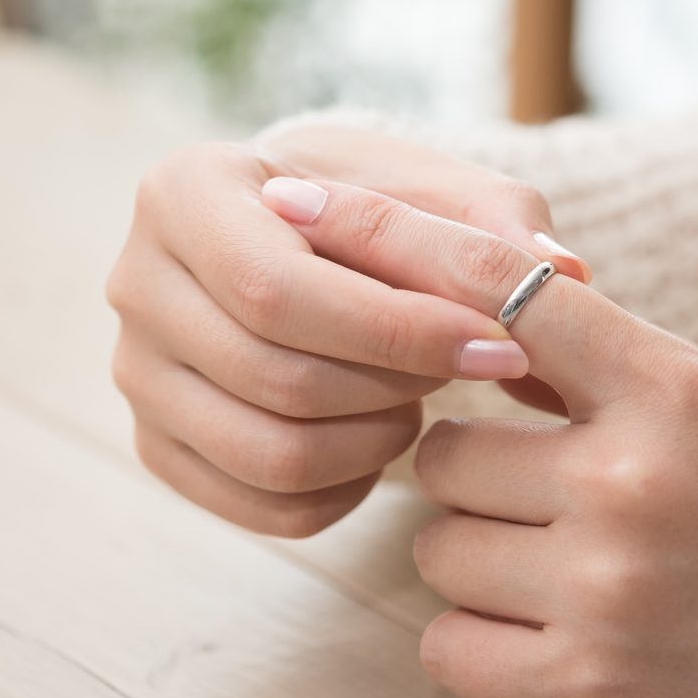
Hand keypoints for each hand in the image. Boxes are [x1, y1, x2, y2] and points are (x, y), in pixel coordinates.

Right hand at [106, 127, 589, 536]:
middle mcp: (135, 282)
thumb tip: (563, 275)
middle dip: (397, 387)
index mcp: (183, 191)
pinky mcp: (159, 446)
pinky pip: (266, 507)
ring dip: (375, 442)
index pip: (279, 291)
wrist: (302, 241)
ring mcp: (136, 373)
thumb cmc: (375, 208)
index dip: (401, 332)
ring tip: (418, 399)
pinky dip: (346, 491)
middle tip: (464, 372)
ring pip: (270, 455)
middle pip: (276, 379)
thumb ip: (498, 227)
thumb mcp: (438, 190)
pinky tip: (380, 441)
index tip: (502, 347)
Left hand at [262, 174, 697, 697]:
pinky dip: (477, 640)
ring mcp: (604, 592)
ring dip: (478, 558)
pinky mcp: (585, 692)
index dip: (387, 237)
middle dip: (474, 478)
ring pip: (436, 549)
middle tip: (540, 500)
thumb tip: (482, 319)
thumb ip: (605, 364)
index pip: (496, 287)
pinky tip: (547, 636)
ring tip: (565, 575)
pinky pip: (445, 646)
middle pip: (441, 454)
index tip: (300, 201)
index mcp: (668, 390)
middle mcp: (628, 482)